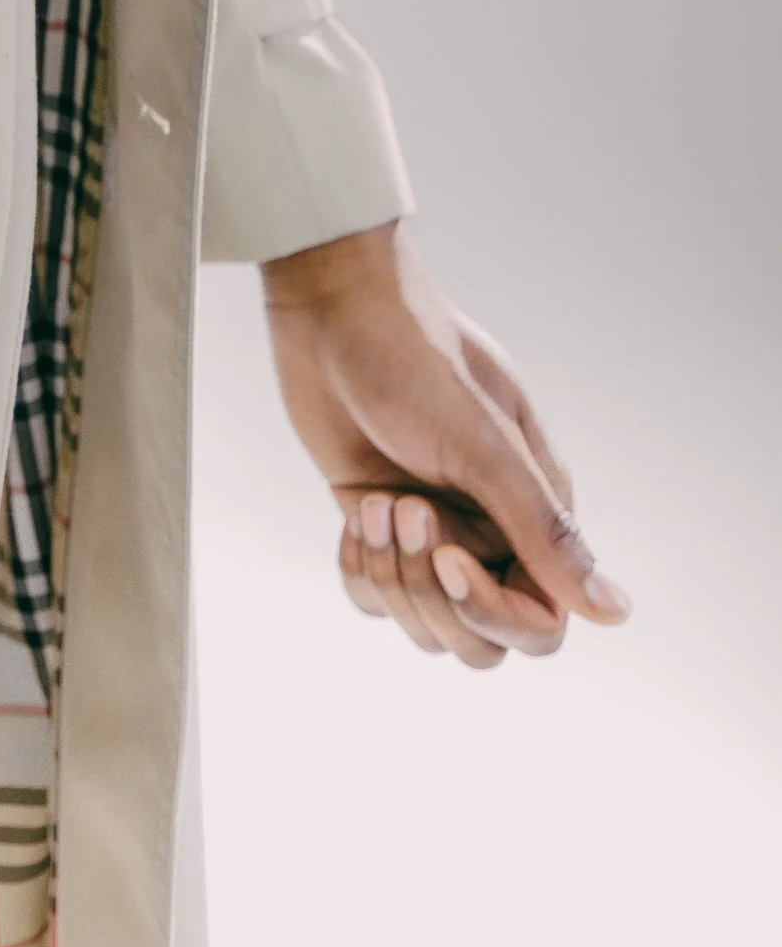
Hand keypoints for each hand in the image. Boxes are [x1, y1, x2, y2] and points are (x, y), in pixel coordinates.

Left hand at [259, 219, 630, 670]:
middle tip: (404, 510)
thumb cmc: (415, 358)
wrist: (331, 305)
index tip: (449, 557)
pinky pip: (373, 598)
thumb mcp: (483, 443)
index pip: (539, 624)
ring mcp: (431, 534)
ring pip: (424, 626)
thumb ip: (543, 529)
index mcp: (533, 514)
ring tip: (376, 501)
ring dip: (392, 576)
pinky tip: (354, 509)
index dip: (492, 611)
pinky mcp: (375, 528)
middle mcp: (488, 534)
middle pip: (480, 641)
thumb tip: (615, 614)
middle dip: (434, 596)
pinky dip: (359, 569)